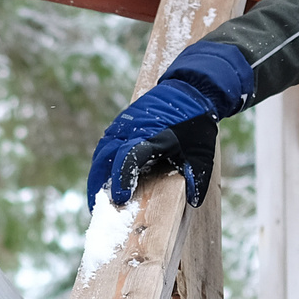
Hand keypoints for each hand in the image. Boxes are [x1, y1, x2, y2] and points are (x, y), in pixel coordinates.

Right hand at [85, 41, 254, 209]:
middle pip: (106, 157)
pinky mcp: (121, 123)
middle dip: (99, 183)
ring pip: (102, 151)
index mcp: (152, 138)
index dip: (121, 179)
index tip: (119, 199)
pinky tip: (103, 177)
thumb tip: (193, 201)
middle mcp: (133, 130)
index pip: (129, 159)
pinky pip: (105, 144)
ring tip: (97, 196)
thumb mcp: (202, 152)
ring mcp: (124, 125)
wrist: (188, 90)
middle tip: (97, 207)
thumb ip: (198, 177)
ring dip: (97, 174)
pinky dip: (101, 162)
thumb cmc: (195, 124)